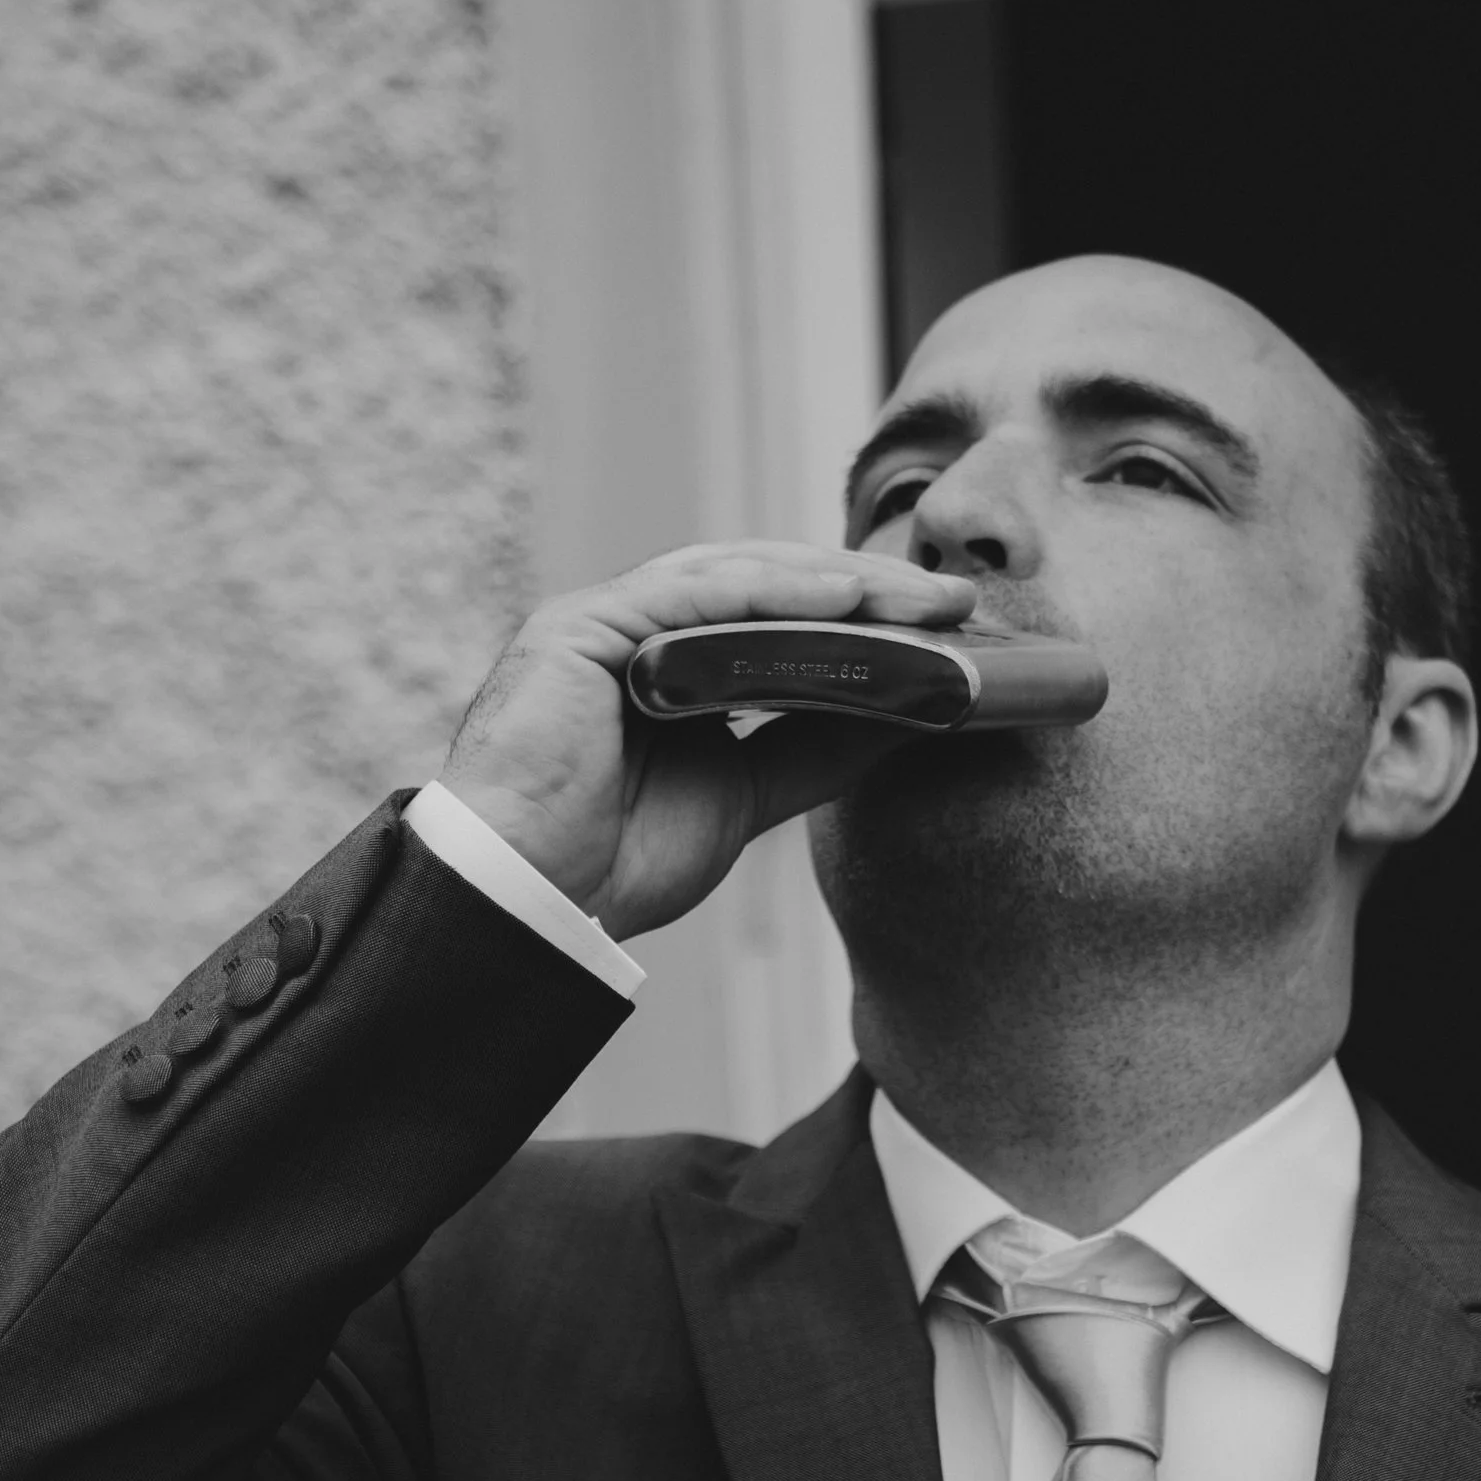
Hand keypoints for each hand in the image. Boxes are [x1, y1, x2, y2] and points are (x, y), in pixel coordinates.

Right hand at [437, 543, 977, 939]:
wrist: (525, 905)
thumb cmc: (613, 860)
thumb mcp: (748, 795)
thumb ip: (818, 748)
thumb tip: (915, 713)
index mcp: (673, 664)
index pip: (782, 615)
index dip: (866, 614)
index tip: (951, 628)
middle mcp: (641, 630)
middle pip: (770, 585)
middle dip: (868, 589)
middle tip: (955, 603)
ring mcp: (609, 621)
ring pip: (739, 576)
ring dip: (837, 582)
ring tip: (917, 600)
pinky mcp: (583, 625)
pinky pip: (691, 593)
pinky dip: (771, 590)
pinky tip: (842, 597)